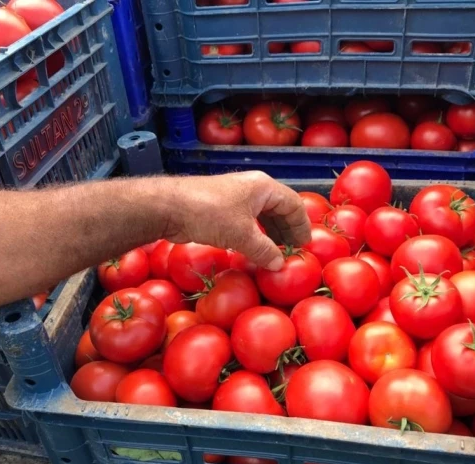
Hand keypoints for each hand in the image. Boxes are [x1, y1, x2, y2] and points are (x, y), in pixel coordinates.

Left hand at [161, 171, 311, 270]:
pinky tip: (254, 249)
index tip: (304, 245)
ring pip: (262, 215)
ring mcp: (236, 196)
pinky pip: (247, 221)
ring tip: (275, 253)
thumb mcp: (242, 235)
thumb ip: (264, 250)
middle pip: (279, 208)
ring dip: (271, 234)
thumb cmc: (210, 213)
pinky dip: (255, 234)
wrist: (170, 206)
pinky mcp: (221, 208)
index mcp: (263, 187)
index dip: (301, 226)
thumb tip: (279, 264)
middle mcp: (252, 188)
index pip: (293, 204)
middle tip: (292, 251)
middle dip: (287, 230)